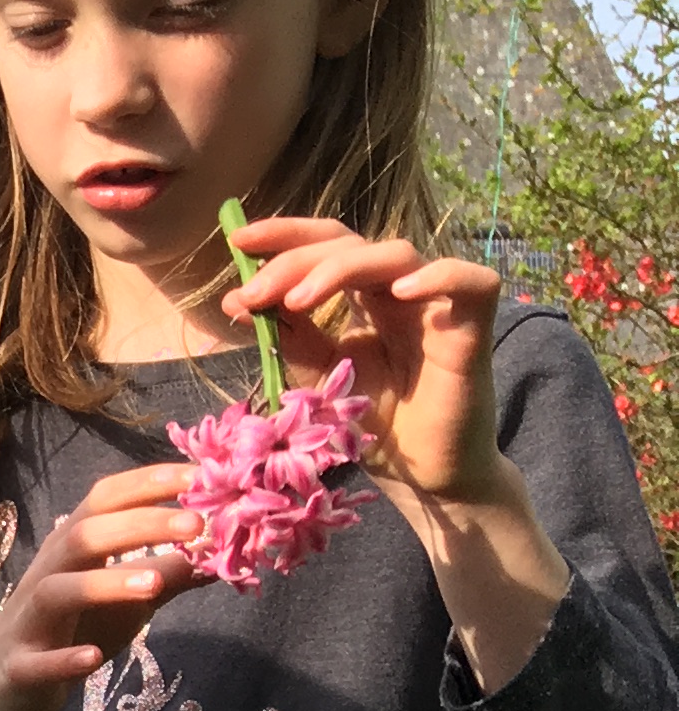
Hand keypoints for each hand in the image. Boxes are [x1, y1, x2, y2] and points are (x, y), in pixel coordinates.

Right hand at [0, 461, 208, 710]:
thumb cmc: (68, 633)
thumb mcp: (125, 602)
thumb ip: (166, 575)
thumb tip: (221, 551)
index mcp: (70, 552)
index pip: (104, 500)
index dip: (149, 483)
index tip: (201, 474)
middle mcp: (46, 577)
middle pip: (83, 536)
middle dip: (139, 525)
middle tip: (196, 523)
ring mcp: (29, 622)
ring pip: (57, 591)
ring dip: (104, 584)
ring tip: (154, 586)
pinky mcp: (17, 669)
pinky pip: (36, 662)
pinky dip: (63, 659)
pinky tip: (93, 658)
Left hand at [219, 215, 512, 508]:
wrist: (420, 474)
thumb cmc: (372, 423)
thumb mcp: (315, 376)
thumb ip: (287, 336)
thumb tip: (238, 300)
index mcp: (363, 296)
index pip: (328, 245)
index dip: (286, 235)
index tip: (237, 240)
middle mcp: (400, 291)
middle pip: (352, 245)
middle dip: (295, 261)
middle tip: (251, 292)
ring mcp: (437, 305)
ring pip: (397, 254)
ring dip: (339, 269)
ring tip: (295, 301)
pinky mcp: (473, 328)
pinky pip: (472, 282)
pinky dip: (438, 277)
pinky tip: (398, 292)